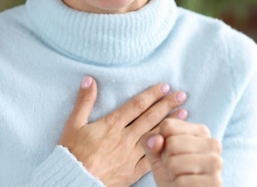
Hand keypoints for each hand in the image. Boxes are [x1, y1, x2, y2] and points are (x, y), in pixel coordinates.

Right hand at [59, 77, 186, 186]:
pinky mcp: (132, 172)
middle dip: (167, 105)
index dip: (152, 95)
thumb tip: (89, 79)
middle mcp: (124, 138)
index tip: (165, 87)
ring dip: (170, 124)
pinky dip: (164, 150)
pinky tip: (173, 143)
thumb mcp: (74, 124)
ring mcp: (130, 156)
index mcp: (112, 125)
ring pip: (154, 136)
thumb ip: (84, 101)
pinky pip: (151, 160)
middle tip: (182, 95)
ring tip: (184, 114)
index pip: (137, 105)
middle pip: (150, 118)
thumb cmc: (72, 153)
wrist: (72, 180)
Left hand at [143, 119, 222, 186]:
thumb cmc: (171, 174)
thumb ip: (151, 142)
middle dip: (166, 160)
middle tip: (175, 169)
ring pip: (175, 163)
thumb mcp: (157, 155)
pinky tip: (187, 186)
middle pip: (172, 143)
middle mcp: (213, 143)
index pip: (168, 126)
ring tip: (181, 177)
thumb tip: (156, 140)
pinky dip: (178, 186)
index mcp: (201, 131)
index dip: (161, 143)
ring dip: (172, 174)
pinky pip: (181, 181)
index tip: (170, 154)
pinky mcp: (215, 182)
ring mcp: (216, 163)